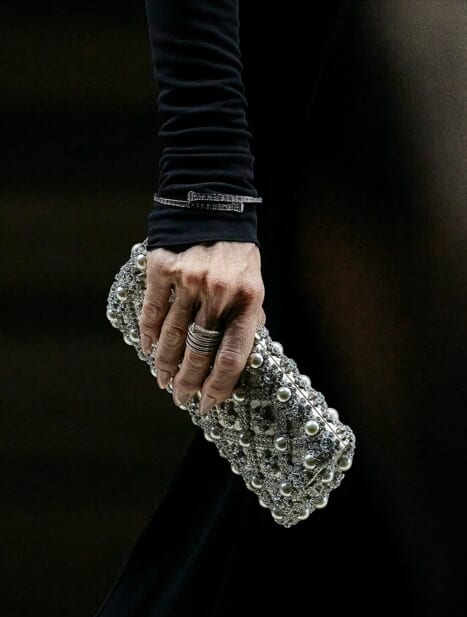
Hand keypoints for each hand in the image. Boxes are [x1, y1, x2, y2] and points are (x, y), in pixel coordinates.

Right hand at [138, 241, 265, 413]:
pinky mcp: (163, 269)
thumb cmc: (237, 254)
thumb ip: (247, 321)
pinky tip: (149, 350)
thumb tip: (235, 361)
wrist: (213, 206)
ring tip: (163, 382)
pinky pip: (153, 311)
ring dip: (165, 365)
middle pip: (199, 352)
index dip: (219, 387)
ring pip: (172, 337)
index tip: (207, 404)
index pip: (232, 358)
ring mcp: (189, 281)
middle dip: (189, 382)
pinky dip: (149, 335)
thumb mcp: (254, 285)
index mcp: (247, 301)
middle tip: (181, 399)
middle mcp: (218, 294)